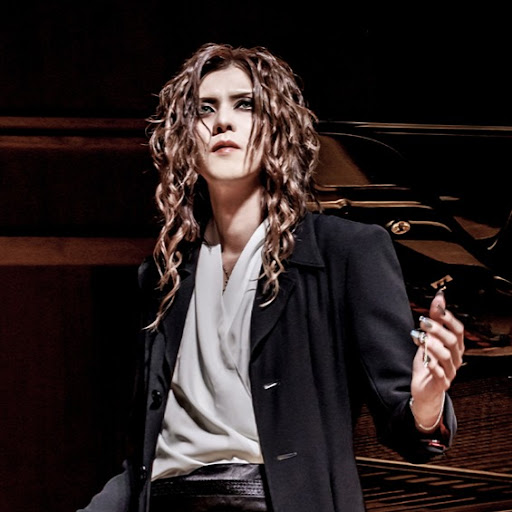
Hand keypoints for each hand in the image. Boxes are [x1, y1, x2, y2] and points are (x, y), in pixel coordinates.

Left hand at [410, 290, 464, 429]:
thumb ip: (436, 319)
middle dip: (438, 329)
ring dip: (432, 345)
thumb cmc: (429, 361)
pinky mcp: (441, 383)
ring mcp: (450, 372)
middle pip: (452, 341)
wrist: (424, 388)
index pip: (459, 330)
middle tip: (423, 321)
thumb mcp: (431, 338)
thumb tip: (440, 297)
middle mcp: (456, 358)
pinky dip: (432, 365)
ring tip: (419, 337)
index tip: (436, 307)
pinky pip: (439, 374)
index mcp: (456, 346)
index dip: (449, 318)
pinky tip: (424, 358)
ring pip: (445, 356)